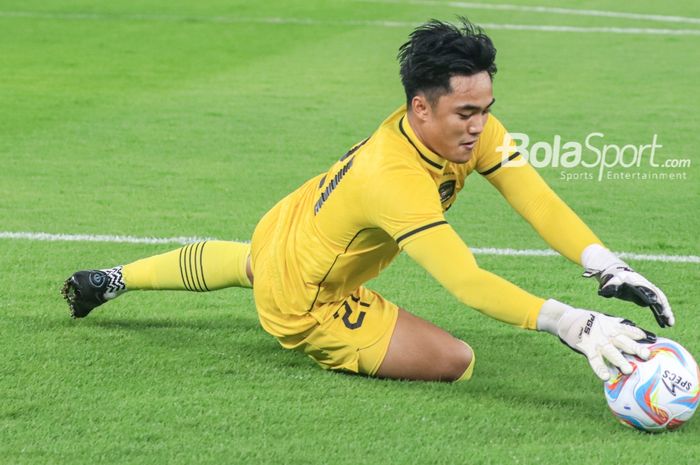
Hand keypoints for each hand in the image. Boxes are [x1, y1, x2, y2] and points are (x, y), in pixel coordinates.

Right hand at [537, 300, 656, 380]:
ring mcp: (597, 342)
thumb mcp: (605, 319)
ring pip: (611, 352)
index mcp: (613, 326)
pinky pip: (595, 360)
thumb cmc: (588, 321)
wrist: (567, 319)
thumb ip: (619, 325)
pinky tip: (606, 376)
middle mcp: (607, 334)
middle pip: (624, 342)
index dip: (639, 335)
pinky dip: (600, 368)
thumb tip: (638, 332)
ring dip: (619, 361)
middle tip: (646, 356)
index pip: (629, 330)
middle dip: (635, 348)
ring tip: (628, 370)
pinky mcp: (587, 348)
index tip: (652, 340)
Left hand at [581, 244, 673, 327]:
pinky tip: (664, 324)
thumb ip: (609, 287)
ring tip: (670, 324)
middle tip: (668, 318)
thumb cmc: (613, 278)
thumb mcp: (610, 282)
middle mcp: (646, 286)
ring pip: (660, 302)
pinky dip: (660, 314)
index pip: (645, 289)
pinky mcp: (647, 297)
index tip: (653, 303)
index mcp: (637, 282)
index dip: (649, 295)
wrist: (617, 274)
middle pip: (658, 296)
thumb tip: (604, 292)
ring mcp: (648, 292)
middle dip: (663, 307)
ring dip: (665, 312)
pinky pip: (656, 306)